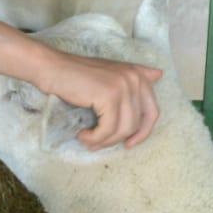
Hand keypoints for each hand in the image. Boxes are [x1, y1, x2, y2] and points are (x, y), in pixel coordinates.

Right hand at [37, 52, 161, 149]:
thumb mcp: (110, 73)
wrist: (53, 68)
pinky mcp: (109, 96)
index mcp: (137, 75)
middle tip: (98, 142)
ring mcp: (123, 86)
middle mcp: (135, 79)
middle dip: (117, 139)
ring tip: (88, 139)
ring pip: (122, 129)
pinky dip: (95, 138)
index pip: (152, 112)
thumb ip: (133, 77)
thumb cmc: (77, 75)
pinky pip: (108, 130)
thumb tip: (159, 74)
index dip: (143, 132)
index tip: (128, 144)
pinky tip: (83, 135)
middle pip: (136, 124)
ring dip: (104, 141)